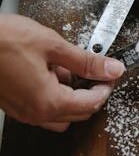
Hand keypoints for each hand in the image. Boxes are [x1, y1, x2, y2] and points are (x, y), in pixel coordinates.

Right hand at [0, 15, 124, 131]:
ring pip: (61, 114)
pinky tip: (51, 69)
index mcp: (48, 101)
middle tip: (96, 69)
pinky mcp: (13, 104)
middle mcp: (35, 113)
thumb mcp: (53, 45)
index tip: (111, 73)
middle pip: (79, 113)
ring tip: (70, 68)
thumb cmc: (2, 41)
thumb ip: (86, 61)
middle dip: (92, 92)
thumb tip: (111, 69)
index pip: (92, 104)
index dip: (106, 87)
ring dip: (73, 96)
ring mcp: (22, 111)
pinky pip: (42, 108)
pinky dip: (54, 93)